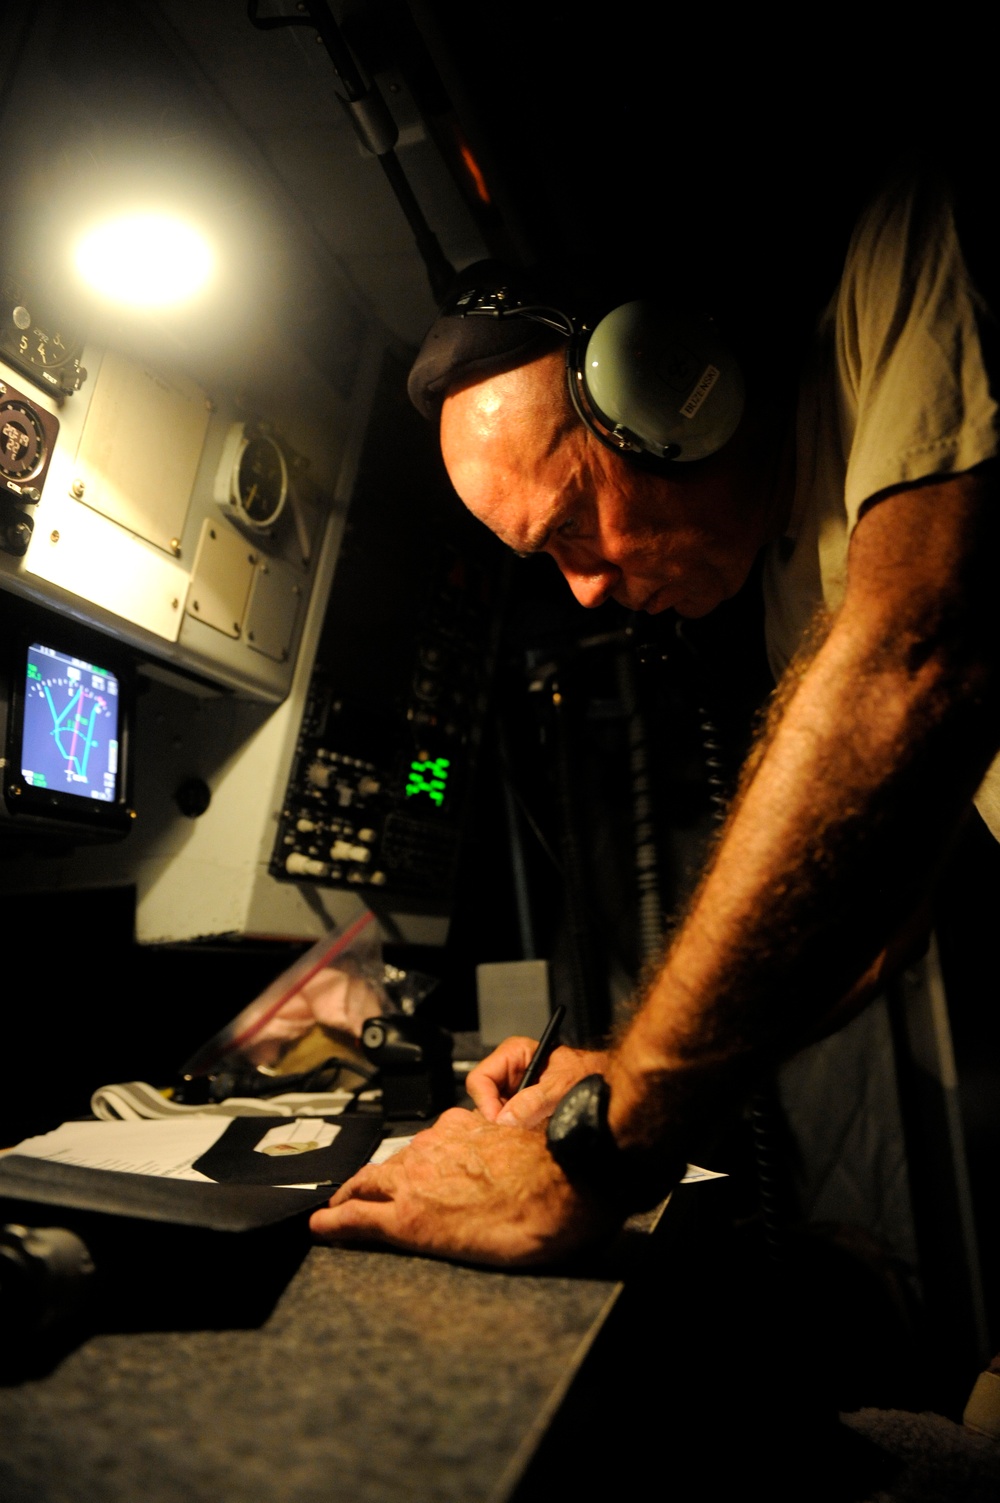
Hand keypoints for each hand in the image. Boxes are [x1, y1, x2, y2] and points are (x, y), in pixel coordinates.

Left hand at [310, 1108, 614, 1265]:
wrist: (565, 1186)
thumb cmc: (559, 1170)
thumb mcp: (527, 1143)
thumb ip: (504, 1142)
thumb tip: (507, 1150)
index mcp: (463, 1127)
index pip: (425, 1145)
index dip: (409, 1163)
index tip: (404, 1173)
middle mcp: (434, 1147)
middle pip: (390, 1164)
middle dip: (372, 1181)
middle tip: (357, 1195)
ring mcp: (416, 1181)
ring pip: (368, 1185)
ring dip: (352, 1197)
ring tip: (337, 1211)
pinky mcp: (409, 1219)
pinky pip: (358, 1218)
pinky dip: (334, 1222)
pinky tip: (322, 1227)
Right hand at [466, 1039, 610, 1127]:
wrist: (609, 1086)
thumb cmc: (589, 1074)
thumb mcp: (562, 1085)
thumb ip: (534, 1100)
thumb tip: (506, 1119)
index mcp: (513, 1054)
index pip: (480, 1079)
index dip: (486, 1103)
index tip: (499, 1123)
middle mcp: (510, 1071)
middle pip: (485, 1100)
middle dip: (498, 1118)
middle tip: (515, 1132)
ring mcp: (516, 1091)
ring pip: (496, 1115)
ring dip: (510, 1126)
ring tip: (532, 1129)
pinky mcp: (523, 1108)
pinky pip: (510, 1123)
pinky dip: (519, 1131)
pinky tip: (535, 1131)